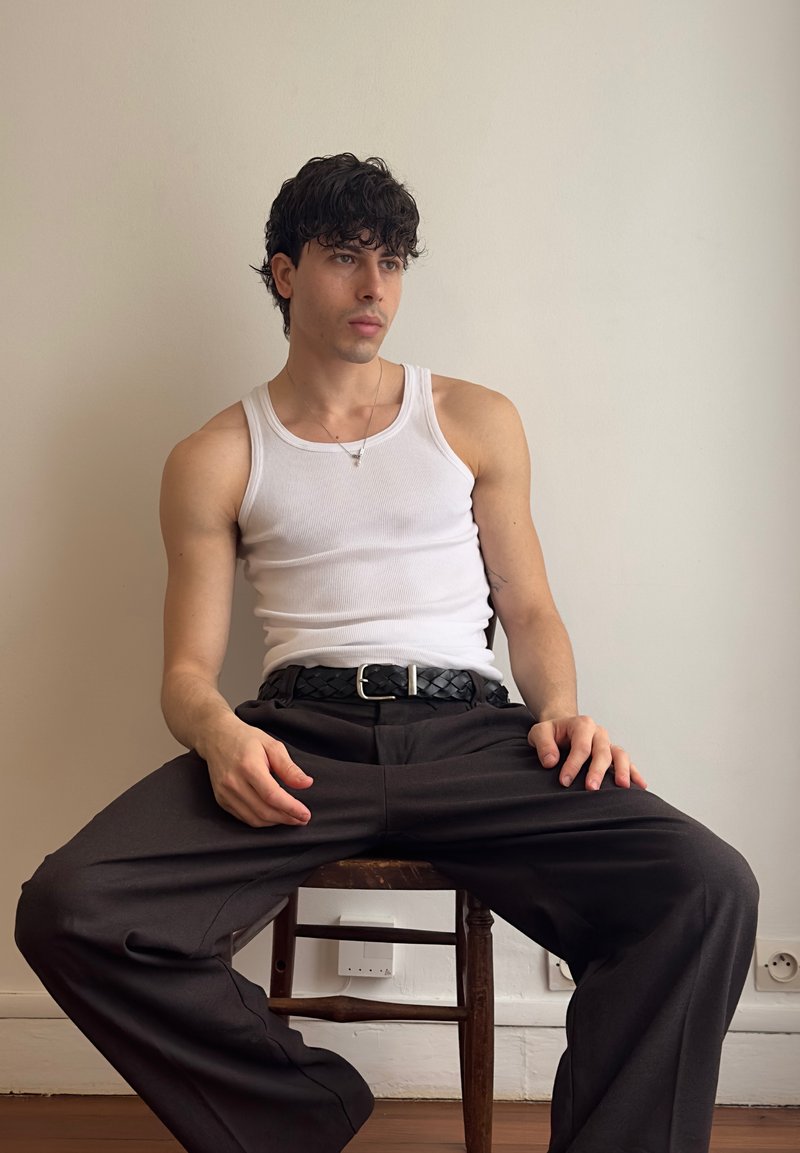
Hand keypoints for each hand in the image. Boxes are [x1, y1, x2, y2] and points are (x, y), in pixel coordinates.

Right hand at [204, 719, 313, 826]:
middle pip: (264, 811)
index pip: (272, 795)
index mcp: (248, 766)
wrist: (216, 738)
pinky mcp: (221, 800)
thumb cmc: (247, 739)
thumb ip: (289, 767)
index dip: (291, 808)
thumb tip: (306, 784)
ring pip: (254, 819)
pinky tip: (273, 815)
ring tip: (290, 817)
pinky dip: (261, 820)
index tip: (305, 814)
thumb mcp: (272, 746)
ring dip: (275, 822)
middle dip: (286, 818)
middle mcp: (233, 782)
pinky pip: (244, 818)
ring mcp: (225, 793)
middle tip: (302, 818)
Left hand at [528, 715, 646, 790]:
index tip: (564, 781)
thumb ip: (543, 744)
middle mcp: (598, 733)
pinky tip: (640, 786)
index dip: (573, 764)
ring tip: (622, 787)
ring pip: (620, 755)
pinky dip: (634, 773)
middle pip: (602, 752)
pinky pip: (627, 762)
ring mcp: (607, 744)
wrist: (561, 729)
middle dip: (597, 770)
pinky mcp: (613, 754)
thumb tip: (551, 762)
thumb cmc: (551, 733)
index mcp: (582, 724)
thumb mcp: (539, 732)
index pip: (581, 746)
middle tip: (591, 788)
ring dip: (622, 770)